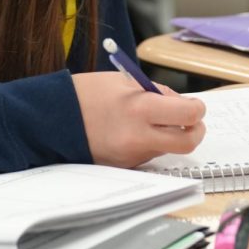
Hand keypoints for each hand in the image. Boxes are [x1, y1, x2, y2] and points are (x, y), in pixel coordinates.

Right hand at [72, 72, 205, 167]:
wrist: (51, 119)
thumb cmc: (86, 94)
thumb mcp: (124, 81)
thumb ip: (157, 92)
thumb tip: (180, 103)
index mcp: (141, 109)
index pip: (189, 114)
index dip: (197, 109)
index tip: (194, 105)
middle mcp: (139, 137)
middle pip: (188, 143)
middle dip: (196, 131)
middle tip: (191, 122)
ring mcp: (131, 156)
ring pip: (167, 149)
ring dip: (169, 136)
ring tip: (149, 120)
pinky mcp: (123, 167)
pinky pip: (148, 155)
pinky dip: (149, 143)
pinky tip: (132, 131)